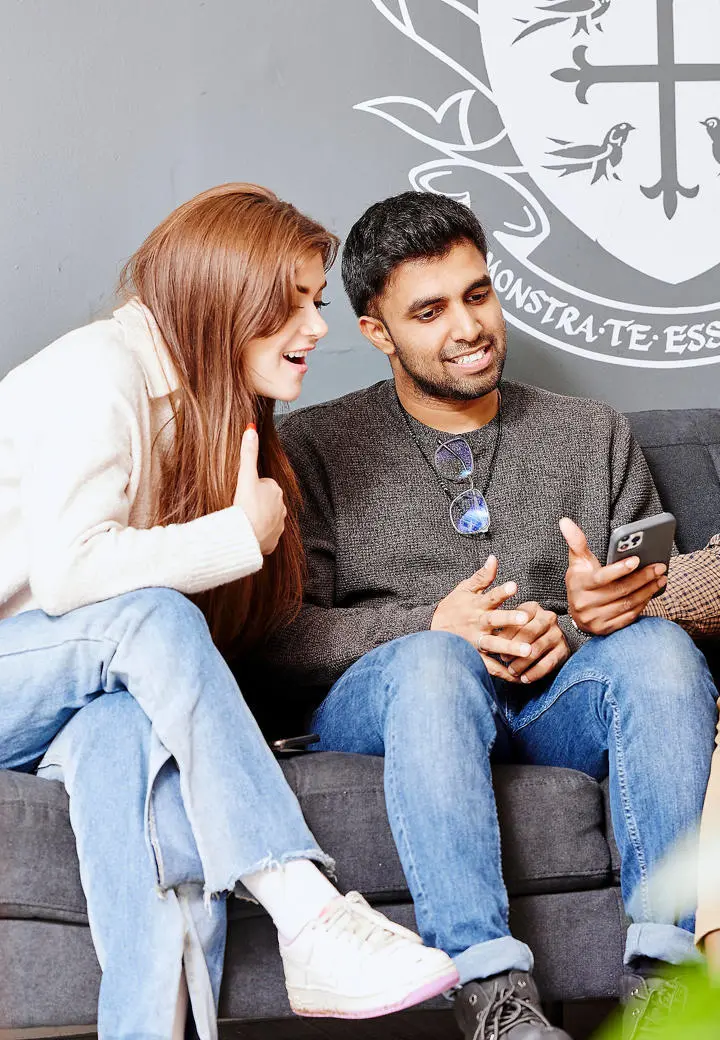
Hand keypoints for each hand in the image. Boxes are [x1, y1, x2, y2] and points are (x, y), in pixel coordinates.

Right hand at [233, 425, 285, 554]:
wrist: (245, 536)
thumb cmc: (245, 506)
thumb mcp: (245, 476)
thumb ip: (248, 452)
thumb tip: (251, 428)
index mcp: (276, 490)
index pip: (262, 484)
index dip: (250, 488)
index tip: (242, 494)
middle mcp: (281, 507)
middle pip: (265, 501)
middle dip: (255, 503)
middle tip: (241, 507)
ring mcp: (279, 525)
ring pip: (266, 518)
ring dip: (256, 518)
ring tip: (244, 520)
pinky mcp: (273, 541)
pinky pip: (265, 535)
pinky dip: (257, 534)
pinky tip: (248, 533)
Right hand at [431, 555, 534, 681]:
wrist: (432, 629)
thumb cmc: (453, 607)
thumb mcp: (465, 589)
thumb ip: (482, 576)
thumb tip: (494, 558)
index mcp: (477, 605)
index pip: (491, 596)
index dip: (502, 591)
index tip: (514, 586)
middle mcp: (477, 623)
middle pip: (495, 621)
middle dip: (510, 619)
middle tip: (527, 619)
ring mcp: (475, 641)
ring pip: (493, 645)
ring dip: (510, 648)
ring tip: (528, 652)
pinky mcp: (474, 656)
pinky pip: (489, 666)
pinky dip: (502, 672)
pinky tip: (518, 677)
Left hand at [497, 601, 569, 684]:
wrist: (546, 640)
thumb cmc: (522, 632)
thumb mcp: (513, 626)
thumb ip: (504, 631)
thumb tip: (490, 645)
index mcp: (533, 607)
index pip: (518, 619)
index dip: (506, 633)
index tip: (495, 644)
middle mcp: (548, 617)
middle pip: (529, 633)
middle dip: (514, 647)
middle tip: (503, 658)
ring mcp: (558, 633)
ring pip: (536, 649)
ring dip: (522, 663)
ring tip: (512, 670)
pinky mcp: (564, 649)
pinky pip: (548, 663)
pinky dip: (534, 673)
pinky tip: (524, 678)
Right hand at [560, 517, 666, 635]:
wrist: (577, 613)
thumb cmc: (581, 581)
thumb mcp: (577, 562)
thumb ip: (576, 541)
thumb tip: (565, 521)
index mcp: (579, 585)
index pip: (601, 578)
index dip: (620, 569)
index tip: (637, 559)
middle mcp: (585, 604)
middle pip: (620, 591)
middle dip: (643, 578)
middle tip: (660, 567)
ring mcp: (595, 619)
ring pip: (627, 604)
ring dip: (647, 591)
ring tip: (661, 578)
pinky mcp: (605, 629)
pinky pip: (629, 617)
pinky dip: (643, 604)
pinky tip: (652, 593)